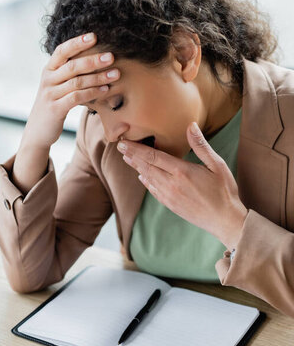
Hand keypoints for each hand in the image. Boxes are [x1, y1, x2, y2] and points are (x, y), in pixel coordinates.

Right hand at [22, 32, 119, 149]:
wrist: (37, 132)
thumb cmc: (53, 106)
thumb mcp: (58, 87)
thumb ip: (69, 75)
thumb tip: (95, 60)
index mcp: (48, 70)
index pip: (62, 51)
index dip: (77, 42)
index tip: (94, 36)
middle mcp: (47, 80)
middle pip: (72, 66)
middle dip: (93, 60)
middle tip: (111, 57)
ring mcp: (50, 94)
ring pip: (76, 82)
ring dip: (98, 77)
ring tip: (115, 74)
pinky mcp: (55, 109)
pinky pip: (76, 98)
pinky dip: (92, 93)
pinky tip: (105, 90)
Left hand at [117, 121, 247, 250]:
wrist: (225, 220)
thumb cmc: (224, 191)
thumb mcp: (217, 165)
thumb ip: (201, 145)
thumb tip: (190, 125)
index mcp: (181, 171)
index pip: (153, 156)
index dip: (136, 149)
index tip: (124, 143)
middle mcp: (171, 184)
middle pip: (146, 167)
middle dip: (132, 156)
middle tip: (120, 147)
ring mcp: (169, 196)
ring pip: (148, 178)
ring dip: (136, 167)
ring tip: (127, 158)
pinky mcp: (171, 205)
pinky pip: (154, 191)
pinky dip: (146, 182)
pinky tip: (142, 177)